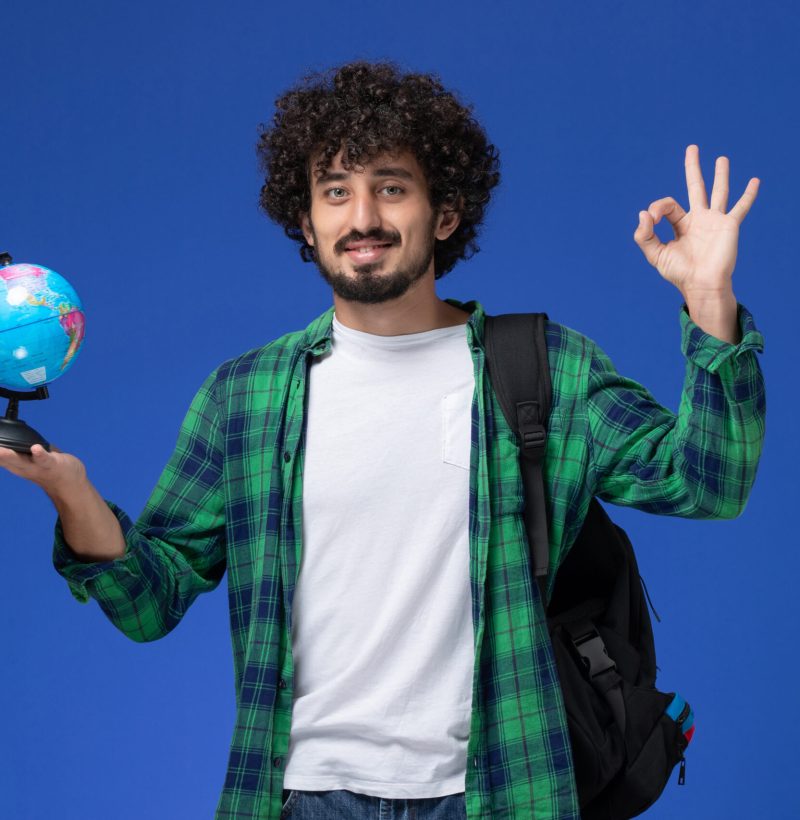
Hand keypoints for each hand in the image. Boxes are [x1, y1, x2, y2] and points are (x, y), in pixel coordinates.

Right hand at [0, 443, 87, 499]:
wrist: (71, 485)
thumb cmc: (48, 469)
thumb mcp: (26, 460)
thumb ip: (17, 450)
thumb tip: (11, 437)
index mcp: (15, 464)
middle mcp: (23, 467)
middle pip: (4, 460)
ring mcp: (37, 467)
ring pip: (21, 461)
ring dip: (11, 456)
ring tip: (2, 451)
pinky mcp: (53, 464)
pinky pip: (45, 459)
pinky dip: (40, 453)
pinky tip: (35, 448)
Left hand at [633, 145, 759, 298]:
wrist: (701, 284)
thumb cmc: (679, 273)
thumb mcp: (655, 255)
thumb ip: (645, 235)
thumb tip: (643, 213)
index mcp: (681, 225)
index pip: (668, 205)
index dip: (657, 208)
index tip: (651, 219)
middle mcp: (698, 219)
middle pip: (695, 187)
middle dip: (693, 168)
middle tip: (692, 148)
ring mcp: (715, 221)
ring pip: (719, 191)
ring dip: (720, 175)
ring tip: (721, 159)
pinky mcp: (729, 225)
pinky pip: (741, 207)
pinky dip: (749, 194)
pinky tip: (755, 181)